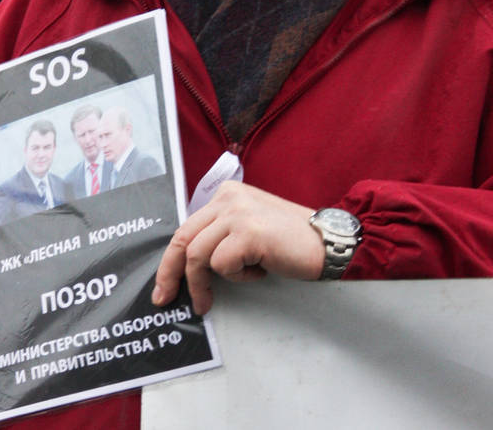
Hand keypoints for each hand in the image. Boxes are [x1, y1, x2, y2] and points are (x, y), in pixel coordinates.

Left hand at [152, 181, 324, 314]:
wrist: (327, 241)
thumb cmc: (290, 240)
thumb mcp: (248, 227)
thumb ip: (221, 233)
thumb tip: (189, 263)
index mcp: (226, 194)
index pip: (186, 227)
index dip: (171, 259)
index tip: (165, 284)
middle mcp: (228, 198)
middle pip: (183, 238)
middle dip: (170, 273)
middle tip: (166, 298)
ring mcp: (238, 213)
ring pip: (198, 255)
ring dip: (206, 283)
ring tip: (229, 290)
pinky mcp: (248, 233)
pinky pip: (223, 265)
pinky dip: (239, 278)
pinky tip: (262, 270)